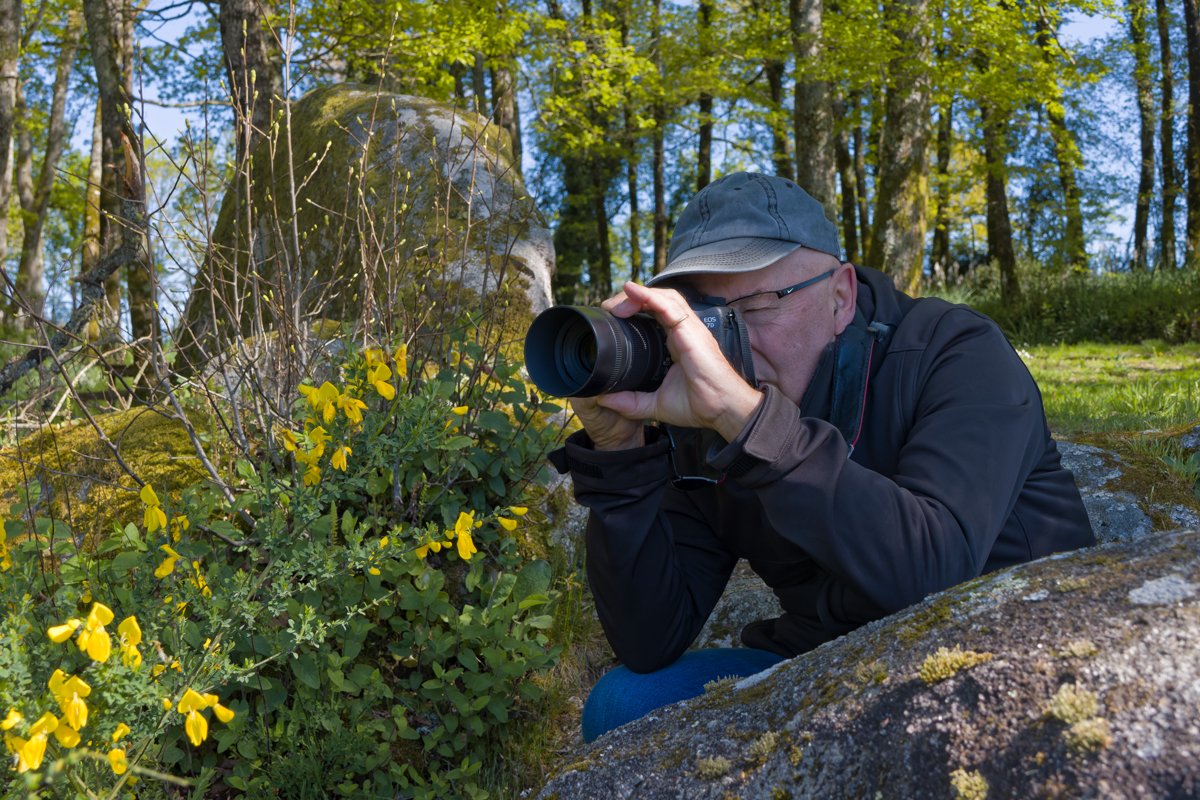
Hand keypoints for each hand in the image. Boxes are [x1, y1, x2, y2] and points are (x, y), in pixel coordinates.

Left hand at [575, 282, 762, 445]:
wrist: (723, 410)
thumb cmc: (700, 405)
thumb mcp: (655, 404)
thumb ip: (630, 402)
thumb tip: (603, 400)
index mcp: (676, 342)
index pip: (655, 313)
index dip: (634, 308)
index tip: (611, 316)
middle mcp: (684, 330)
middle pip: (656, 300)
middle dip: (631, 298)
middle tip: (609, 308)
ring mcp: (690, 328)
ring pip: (663, 297)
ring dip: (637, 294)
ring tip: (616, 303)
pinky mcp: (692, 331)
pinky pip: (669, 306)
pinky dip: (649, 296)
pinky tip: (631, 291)